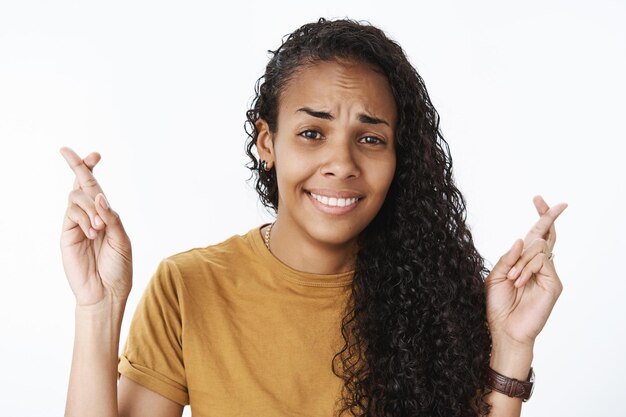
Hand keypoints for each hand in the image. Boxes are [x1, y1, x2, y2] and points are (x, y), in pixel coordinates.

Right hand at [59, 147, 131, 305]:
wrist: (106, 292)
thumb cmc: (118, 268)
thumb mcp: (122, 240)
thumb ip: (111, 218)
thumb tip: (100, 196)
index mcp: (106, 216)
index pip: (96, 188)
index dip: (92, 170)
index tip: (94, 154)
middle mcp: (91, 217)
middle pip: (82, 184)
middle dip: (79, 166)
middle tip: (77, 153)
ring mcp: (77, 224)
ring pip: (77, 198)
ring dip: (91, 207)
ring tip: (100, 229)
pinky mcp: (67, 234)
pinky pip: (72, 214)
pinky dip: (84, 218)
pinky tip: (92, 232)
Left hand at [485, 195, 567, 347]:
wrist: (504, 329)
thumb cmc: (498, 305)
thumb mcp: (495, 276)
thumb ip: (508, 257)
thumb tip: (522, 239)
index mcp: (524, 262)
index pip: (537, 235)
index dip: (540, 217)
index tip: (538, 199)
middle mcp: (539, 266)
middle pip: (547, 235)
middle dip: (545, 215)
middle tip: (540, 199)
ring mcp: (548, 274)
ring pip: (539, 248)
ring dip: (521, 261)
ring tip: (512, 279)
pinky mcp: (553, 284)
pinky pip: (541, 262)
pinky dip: (526, 269)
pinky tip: (518, 282)